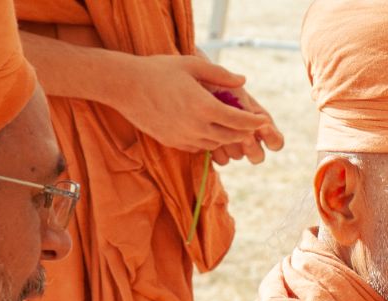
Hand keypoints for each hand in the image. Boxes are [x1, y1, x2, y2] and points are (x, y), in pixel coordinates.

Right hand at [113, 51, 281, 156]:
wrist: (124, 86)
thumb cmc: (158, 70)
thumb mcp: (191, 65)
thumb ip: (220, 74)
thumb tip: (243, 81)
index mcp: (204, 107)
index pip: (239, 121)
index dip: (254, 122)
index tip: (263, 120)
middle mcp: (196, 127)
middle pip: (230, 137)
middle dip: (243, 132)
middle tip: (249, 125)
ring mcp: (183, 138)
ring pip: (215, 144)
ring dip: (225, 137)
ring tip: (229, 127)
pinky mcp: (172, 143)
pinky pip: (198, 147)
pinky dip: (207, 141)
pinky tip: (207, 130)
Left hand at [207, 83, 284, 165]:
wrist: (188, 84)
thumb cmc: (213, 82)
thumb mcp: (232, 89)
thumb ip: (246, 108)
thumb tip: (257, 127)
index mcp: (258, 121)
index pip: (275, 142)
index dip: (272, 138)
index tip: (264, 127)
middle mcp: (248, 135)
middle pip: (258, 156)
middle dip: (252, 148)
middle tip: (244, 138)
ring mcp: (231, 143)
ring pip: (238, 156)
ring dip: (231, 146)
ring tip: (219, 129)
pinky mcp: (215, 148)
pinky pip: (221, 159)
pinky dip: (216, 150)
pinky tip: (208, 136)